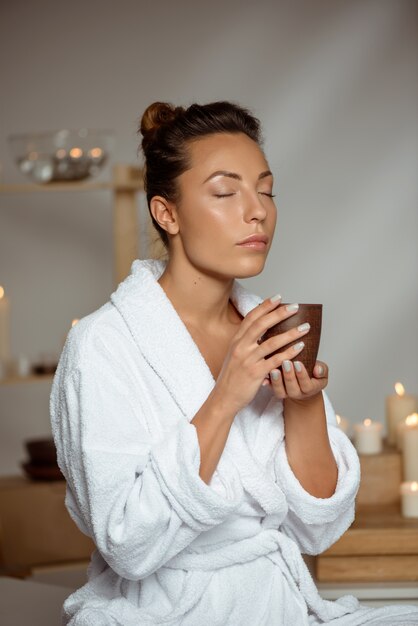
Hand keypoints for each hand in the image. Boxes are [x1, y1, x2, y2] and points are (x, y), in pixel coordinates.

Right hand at [213, 295, 306, 413]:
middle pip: (262, 325)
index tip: (278, 297)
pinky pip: (276, 360)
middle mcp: (241, 347)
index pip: (251, 318)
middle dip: (279, 313)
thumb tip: (262, 330)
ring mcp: (248, 360)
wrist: (224, 397)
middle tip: (295, 307)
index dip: (265, 306)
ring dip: (291, 333)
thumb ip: (246, 342)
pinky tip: (300, 348)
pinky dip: (289, 353)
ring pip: (272, 342)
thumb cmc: (232, 376)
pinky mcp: (256, 373)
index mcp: (236, 341)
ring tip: (305, 327)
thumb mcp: (235, 354)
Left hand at [262, 359, 328, 400]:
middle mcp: (297, 393)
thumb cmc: (312, 375)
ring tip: (274, 370)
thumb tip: (317, 369)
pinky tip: (264, 377)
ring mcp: (286, 393)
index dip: (302, 375)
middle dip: (289, 375)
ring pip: (280, 391)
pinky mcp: (276, 390)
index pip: (307, 385)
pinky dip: (267, 383)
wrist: (303, 386)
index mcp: (310, 389)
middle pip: (292, 388)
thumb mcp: (321, 373)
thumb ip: (322, 370)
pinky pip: (271, 389)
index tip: (298, 363)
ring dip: (276, 381)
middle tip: (285, 362)